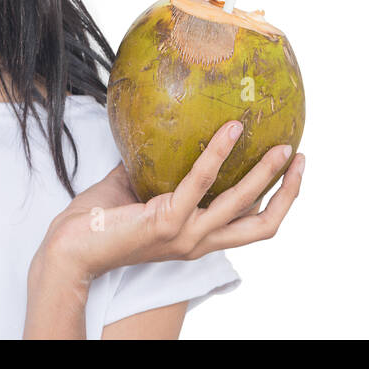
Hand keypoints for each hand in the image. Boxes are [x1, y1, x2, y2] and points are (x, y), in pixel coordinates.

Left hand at [41, 120, 303, 282]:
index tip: (293, 169)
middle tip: (301, 156)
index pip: (251, 225)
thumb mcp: (137, 188)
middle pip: (262, 225)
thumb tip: (167, 122)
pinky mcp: (166, 223)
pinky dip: (218, 154)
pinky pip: (199, 183)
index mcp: (197, 237)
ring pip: (241, 206)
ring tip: (281, 144)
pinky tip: (229, 129)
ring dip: (265, 174)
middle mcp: (198, 242)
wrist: (67, 247)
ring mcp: (184, 236)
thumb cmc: (97, 220)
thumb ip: (158, 165)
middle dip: (288, 193)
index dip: (278, 201)